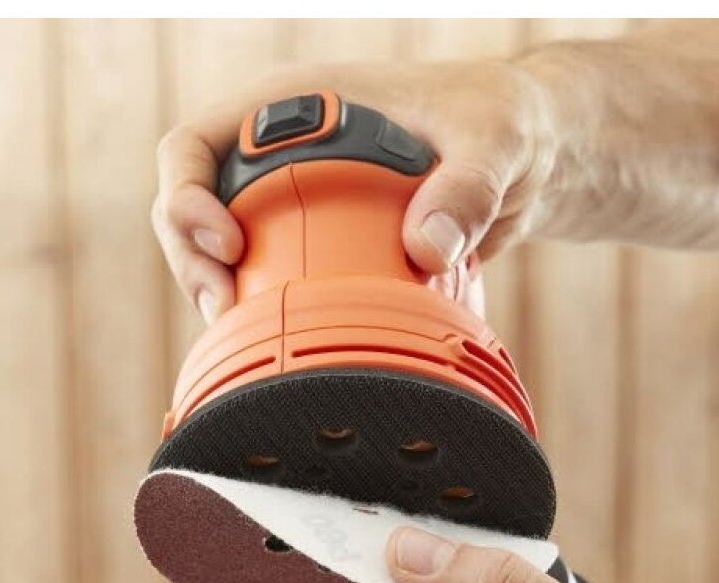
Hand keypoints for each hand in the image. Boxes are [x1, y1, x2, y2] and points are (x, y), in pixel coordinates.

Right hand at [153, 61, 548, 322]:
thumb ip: (468, 187)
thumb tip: (424, 249)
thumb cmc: (504, 120)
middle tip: (224, 307)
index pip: (198, 142)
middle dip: (194, 261)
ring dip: (221, 293)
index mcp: (299, 103)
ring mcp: (300, 197)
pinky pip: (272, 275)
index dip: (186, 195)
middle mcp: (285, 150)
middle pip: (196, 205)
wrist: (531, 155)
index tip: (229, 244)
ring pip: (227, 248)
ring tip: (245, 333)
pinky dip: (266, 310)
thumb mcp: (494, 140)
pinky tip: (281, 342)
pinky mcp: (325, 240)